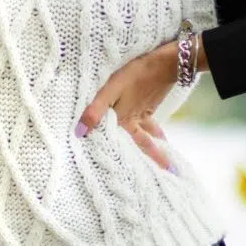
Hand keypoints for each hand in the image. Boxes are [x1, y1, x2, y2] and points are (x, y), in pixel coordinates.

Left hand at [74, 40, 178, 172]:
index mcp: (125, 122)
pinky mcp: (151, 103)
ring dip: (156, 146)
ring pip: (151, 134)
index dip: (127, 162)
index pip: (124, 146)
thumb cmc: (134, 75)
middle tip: (166, 175)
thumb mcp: (110, 90)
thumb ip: (95, 110)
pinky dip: (156, 131)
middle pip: (145, 145)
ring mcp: (145, 112)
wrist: (163, 64)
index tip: (138, 182)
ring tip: (165, 158)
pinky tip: (157, 131)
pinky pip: (152, 123)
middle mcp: (136, 121)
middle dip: (153, 159)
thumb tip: (79, 133)